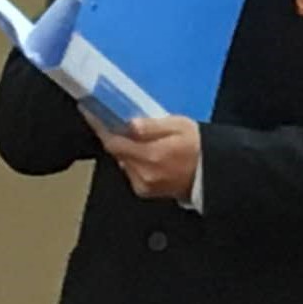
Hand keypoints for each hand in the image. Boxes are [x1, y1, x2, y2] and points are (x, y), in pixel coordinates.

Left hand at [80, 109, 200, 199]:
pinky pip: (130, 171)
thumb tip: (130, 124)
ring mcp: (143, 184)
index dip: (99, 126)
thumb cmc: (200, 147)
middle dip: (114, 136)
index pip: (114, 141)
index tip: (89, 112)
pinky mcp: (144, 191)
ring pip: (122, 161)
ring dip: (125, 148)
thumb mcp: (182, 126)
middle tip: (116, 120)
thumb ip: (154, 126)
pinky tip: (146, 153)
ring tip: (138, 137)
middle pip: (116, 152)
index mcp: (152, 155)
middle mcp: (143, 173)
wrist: (213, 174)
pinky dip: (132, 160)